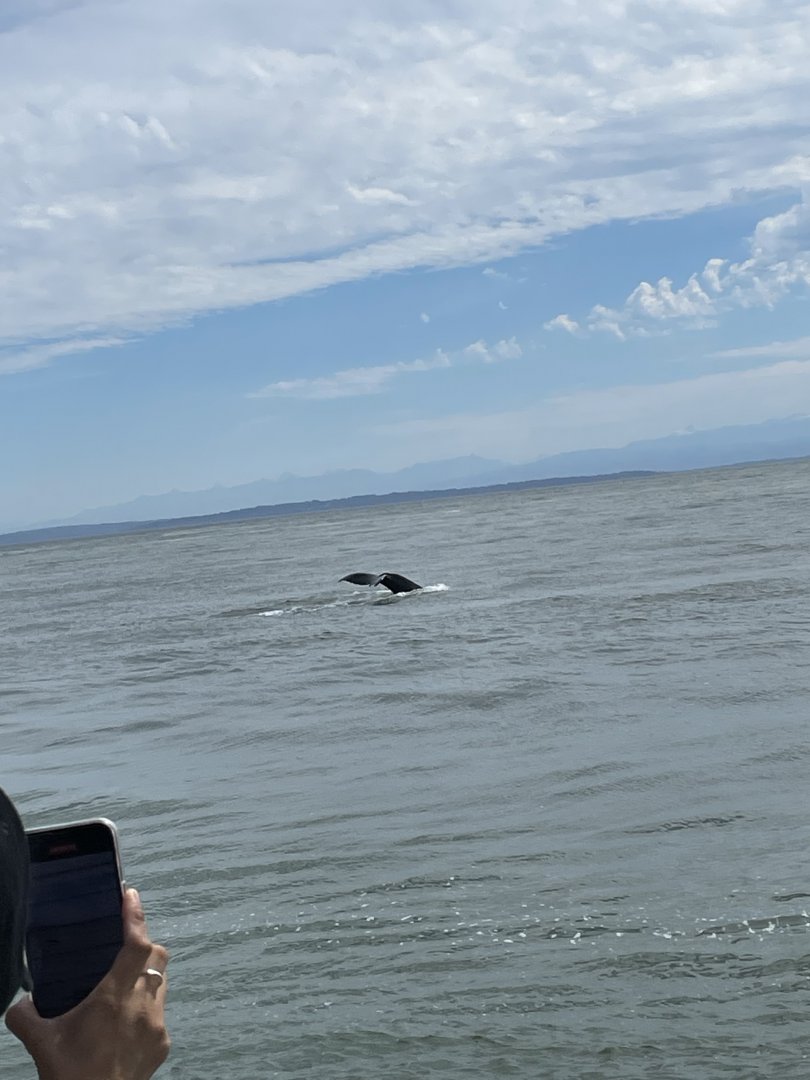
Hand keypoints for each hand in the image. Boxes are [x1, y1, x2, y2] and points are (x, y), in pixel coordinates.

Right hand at [6, 888, 169, 1079]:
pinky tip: (124, 1023)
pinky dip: (145, 1009)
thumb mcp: (40, 1041)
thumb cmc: (68, 1075)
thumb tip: (22, 1001)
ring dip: (145, 977)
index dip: (136, 917)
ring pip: (161, 983)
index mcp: (114, 998)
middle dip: (144, 945)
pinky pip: (159, 1014)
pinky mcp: (163, 1044)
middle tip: (122, 947)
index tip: (130, 896)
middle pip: (157, 957)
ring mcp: (157, 1025)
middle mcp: (142, 1006)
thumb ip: (26, 1014)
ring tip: (122, 987)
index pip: (136, 945)